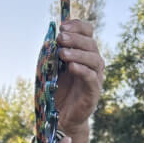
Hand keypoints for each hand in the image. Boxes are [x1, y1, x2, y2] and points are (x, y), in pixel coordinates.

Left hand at [54, 19, 103, 134]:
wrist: (62, 116)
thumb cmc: (57, 91)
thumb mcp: (51, 69)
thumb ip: (51, 55)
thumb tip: (47, 39)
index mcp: (84, 53)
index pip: (87, 33)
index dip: (77, 26)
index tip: (63, 25)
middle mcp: (92, 62)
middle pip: (90, 44)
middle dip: (74, 39)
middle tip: (60, 38)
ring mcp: (95, 76)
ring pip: (93, 59)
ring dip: (77, 53)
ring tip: (62, 53)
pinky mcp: (94, 91)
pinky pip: (91, 77)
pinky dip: (82, 70)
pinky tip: (71, 67)